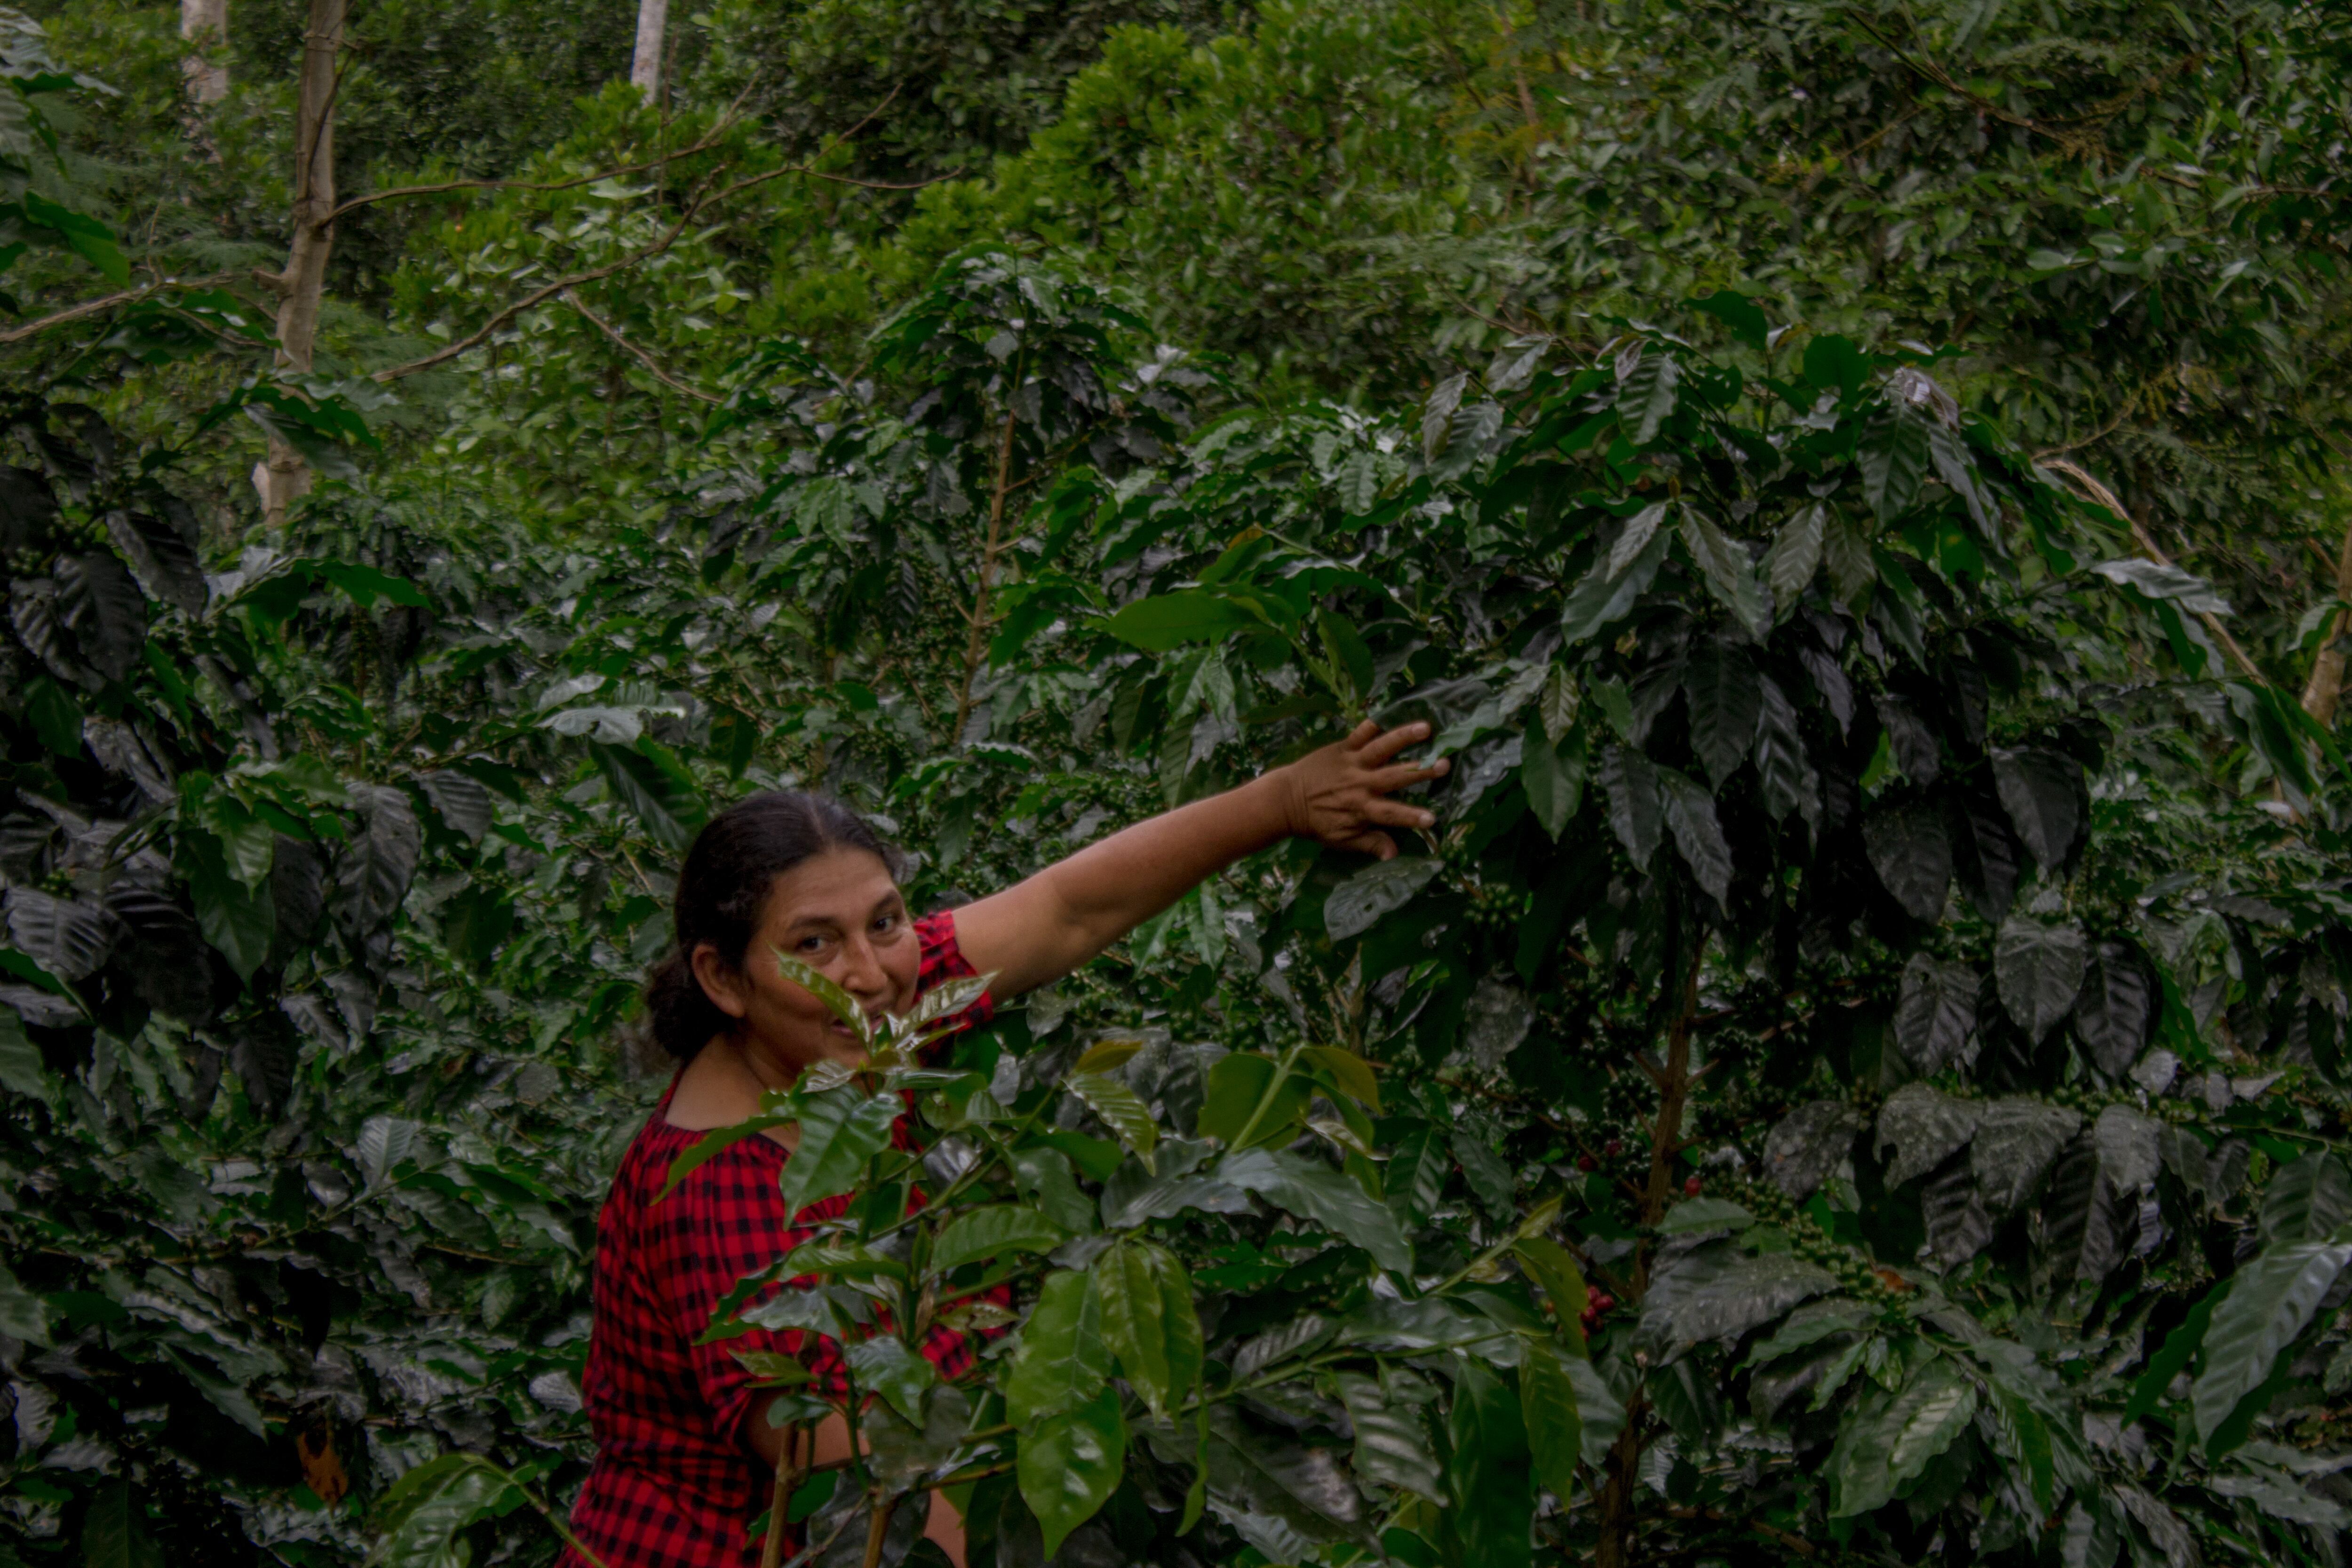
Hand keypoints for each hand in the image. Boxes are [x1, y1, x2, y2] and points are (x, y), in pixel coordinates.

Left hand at [1275, 720, 1449, 859]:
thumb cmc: (1316, 822)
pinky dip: (1372, 724)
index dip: (1412, 817)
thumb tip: (1393, 854)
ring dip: (1403, 737)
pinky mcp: (1341, 748)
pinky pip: (1359, 733)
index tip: (1433, 818)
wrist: (1285, 800)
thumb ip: (1369, 844)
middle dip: (1421, 771)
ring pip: (1382, 748)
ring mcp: (1352, 763)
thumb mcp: (1341, 839)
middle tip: (1445, 764)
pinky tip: (1388, 712)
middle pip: (1395, 776)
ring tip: (1425, 727)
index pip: (1392, 814)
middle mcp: (1360, 784)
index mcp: (1362, 809)